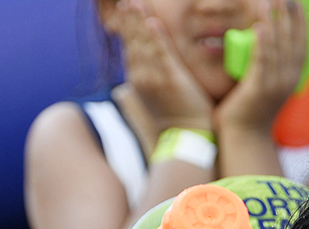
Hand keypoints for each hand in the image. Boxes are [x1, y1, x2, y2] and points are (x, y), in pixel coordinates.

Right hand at [113, 0, 214, 131]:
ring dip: (139, 21)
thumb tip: (137, 73)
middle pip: (133, 42)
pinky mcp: (171, 80)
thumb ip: (147, 78)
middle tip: (126, 0)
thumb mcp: (155, 96)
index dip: (126, 27)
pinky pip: (162, 54)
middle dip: (129, 19)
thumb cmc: (174, 117)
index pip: (129, 47)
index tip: (123, 10)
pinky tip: (151, 22)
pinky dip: (156, 38)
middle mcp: (142, 77)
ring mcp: (155, 78)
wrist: (185, 136)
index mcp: (137, 79)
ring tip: (135, 2)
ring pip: (144, 44)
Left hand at [213, 0, 306, 134]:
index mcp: (292, 76)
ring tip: (269, 1)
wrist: (244, 139)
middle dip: (289, 14)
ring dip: (275, 22)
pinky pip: (262, 61)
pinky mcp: (258, 89)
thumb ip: (269, 67)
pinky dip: (262, 43)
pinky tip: (260, 27)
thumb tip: (264, 45)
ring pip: (278, 46)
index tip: (297, 2)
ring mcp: (275, 84)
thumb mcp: (266, 85)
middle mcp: (288, 78)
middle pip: (292, 39)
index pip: (301, 41)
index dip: (300, 20)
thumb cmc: (250, 112)